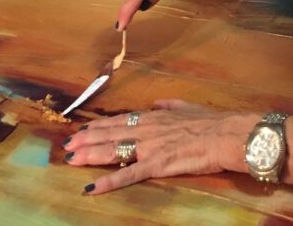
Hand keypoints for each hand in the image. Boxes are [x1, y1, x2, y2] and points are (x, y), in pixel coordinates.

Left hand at [63, 100, 255, 193]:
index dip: (99, 126)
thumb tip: (156, 104)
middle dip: (86, 140)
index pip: (119, 120)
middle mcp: (146, 129)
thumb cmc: (210, 122)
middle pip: (110, 134)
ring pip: (113, 150)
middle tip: (67, 145)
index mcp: (154, 116)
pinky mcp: (157, 164)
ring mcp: (150, 147)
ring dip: (90, 155)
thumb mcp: (187, 107)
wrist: (225, 133)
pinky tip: (92, 188)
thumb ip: (169, 106)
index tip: (83, 130)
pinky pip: (128, 175)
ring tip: (71, 160)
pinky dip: (108, 182)